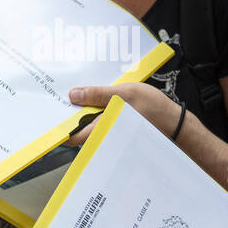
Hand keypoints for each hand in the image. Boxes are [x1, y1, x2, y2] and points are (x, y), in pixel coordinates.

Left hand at [67, 83, 181, 145]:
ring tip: (84, 91)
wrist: (175, 123)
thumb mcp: (123, 94)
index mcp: (100, 130)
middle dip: (71, 112)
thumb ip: (97, 95)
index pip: (71, 135)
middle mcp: (103, 136)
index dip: (60, 124)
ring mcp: (110, 133)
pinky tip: (101, 97)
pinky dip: (97, 109)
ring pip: (90, 122)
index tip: (52, 110)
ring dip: (85, 108)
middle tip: (68, 93)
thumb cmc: (152, 110)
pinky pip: (101, 120)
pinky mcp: (116, 128)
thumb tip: (74, 95)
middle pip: (78, 127)